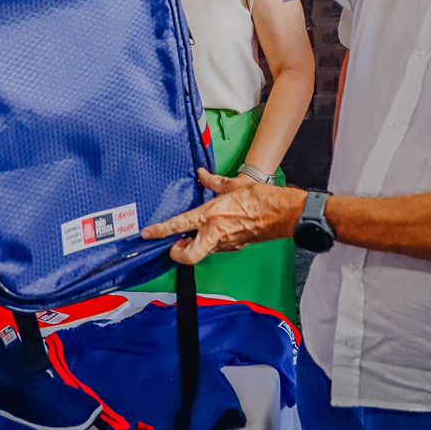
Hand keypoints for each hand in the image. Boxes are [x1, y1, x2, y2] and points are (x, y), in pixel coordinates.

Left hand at [143, 169, 305, 263]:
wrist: (283, 213)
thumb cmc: (260, 198)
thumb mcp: (233, 185)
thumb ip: (213, 181)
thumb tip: (201, 174)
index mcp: (211, 215)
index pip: (179, 225)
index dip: (160, 231)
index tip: (147, 234)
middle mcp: (215, 232)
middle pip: (189, 255)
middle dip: (178, 254)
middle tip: (175, 245)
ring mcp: (226, 243)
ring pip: (202, 252)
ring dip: (194, 246)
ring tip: (193, 235)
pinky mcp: (235, 247)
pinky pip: (216, 248)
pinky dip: (210, 243)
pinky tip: (213, 232)